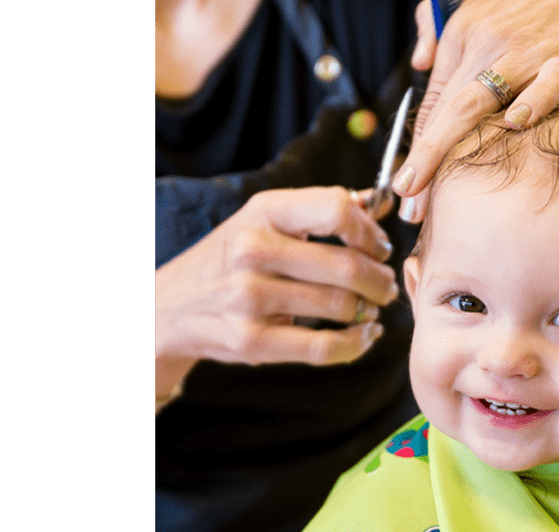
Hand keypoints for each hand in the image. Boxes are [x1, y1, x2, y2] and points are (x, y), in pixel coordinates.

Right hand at [155, 187, 399, 373]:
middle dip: (381, 280)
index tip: (379, 248)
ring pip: (341, 306)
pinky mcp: (251, 340)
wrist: (169, 306)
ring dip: (370, 310)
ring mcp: (249, 298)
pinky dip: (356, 344)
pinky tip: (365, 336)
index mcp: (263, 212)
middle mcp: (253, 251)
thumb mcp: (266, 219)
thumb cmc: (231, 258)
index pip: (337, 210)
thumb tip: (381, 201)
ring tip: (372, 308)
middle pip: (348, 265)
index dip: (370, 232)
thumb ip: (322, 209)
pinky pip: (323, 347)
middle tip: (386, 286)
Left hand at [393, 0, 558, 222]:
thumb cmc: (545, 8)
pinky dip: (532, 103)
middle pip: (447, 110)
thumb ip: (442, 30)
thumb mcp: (484, 7)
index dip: (417, 147)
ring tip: (437, 192)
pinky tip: (517, 124)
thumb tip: (418, 62)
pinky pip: (548, 84)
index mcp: (465, 35)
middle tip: (411, 205)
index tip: (405, 187)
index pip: (433, 101)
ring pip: (478, 101)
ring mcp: (529, 53)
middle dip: (424, 161)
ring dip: (449, 148)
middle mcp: (489, 44)